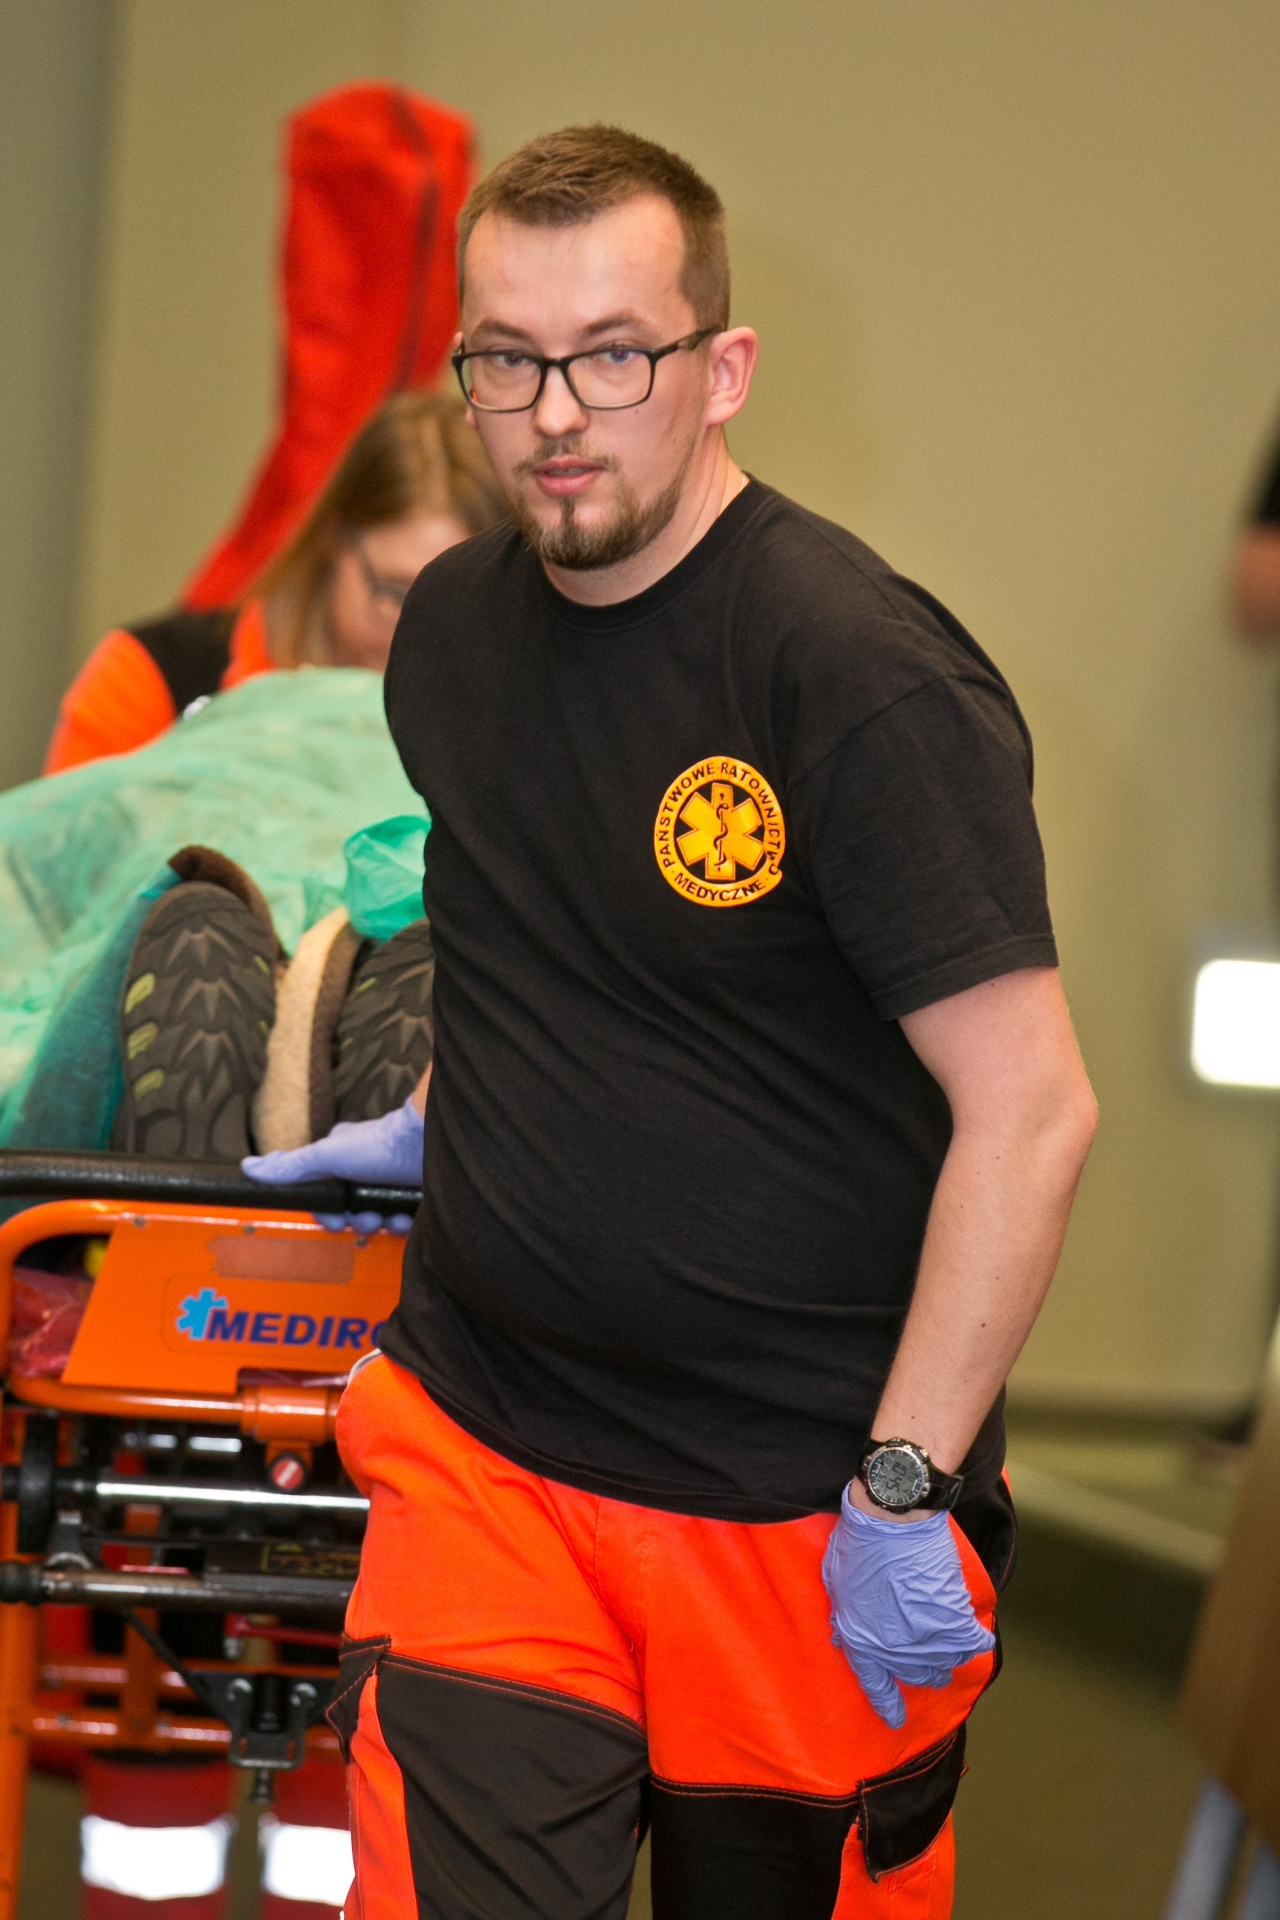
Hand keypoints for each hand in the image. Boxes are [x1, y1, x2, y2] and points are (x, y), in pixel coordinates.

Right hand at [242, 1097, 422, 1233]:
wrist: (430, 1147)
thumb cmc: (381, 1143)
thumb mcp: (328, 1155)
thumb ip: (291, 1166)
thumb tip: (249, 1167)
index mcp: (339, 1161)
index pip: (323, 1200)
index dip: (327, 1214)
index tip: (335, 1217)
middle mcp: (363, 1174)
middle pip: (349, 1214)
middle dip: (357, 1220)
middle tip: (366, 1215)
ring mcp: (387, 1186)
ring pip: (375, 1221)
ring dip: (381, 1222)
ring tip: (388, 1212)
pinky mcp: (409, 1198)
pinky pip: (400, 1222)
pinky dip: (402, 1221)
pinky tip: (405, 1212)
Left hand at [821, 1485, 994, 1728]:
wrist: (892, 1519)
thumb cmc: (858, 1543)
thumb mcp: (836, 1582)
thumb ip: (843, 1616)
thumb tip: (842, 1638)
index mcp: (862, 1640)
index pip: (875, 1683)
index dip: (887, 1704)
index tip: (895, 1719)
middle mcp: (894, 1649)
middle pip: (916, 1675)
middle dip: (922, 1671)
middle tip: (928, 1662)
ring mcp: (926, 1637)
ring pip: (946, 1663)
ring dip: (948, 1656)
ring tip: (949, 1645)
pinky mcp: (954, 1620)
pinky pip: (972, 1643)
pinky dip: (975, 1639)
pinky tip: (975, 1634)